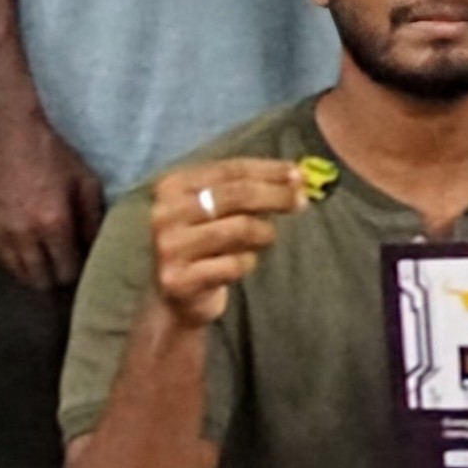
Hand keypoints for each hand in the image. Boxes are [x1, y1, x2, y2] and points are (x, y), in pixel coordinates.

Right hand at [0, 102, 107, 290]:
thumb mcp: (85, 182)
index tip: (81, 269)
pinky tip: (22, 251)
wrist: (9, 131)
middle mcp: (23, 235)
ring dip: (32, 273)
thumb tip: (97, 250)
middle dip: (54, 281)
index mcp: (53, 224)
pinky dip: (11, 260)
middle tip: (63, 272)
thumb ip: (93, 220)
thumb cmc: (52, 154)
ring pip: (16, 273)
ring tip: (44, 265)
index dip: (75, 275)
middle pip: (39, 281)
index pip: (65, 272)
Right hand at [136, 151, 310, 332]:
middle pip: (237, 195)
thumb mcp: (216, 210)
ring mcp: (170, 247)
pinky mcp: (180, 279)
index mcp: (172, 186)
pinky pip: (234, 264)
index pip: (229, 170)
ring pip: (240, 228)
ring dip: (263, 234)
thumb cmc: (204, 245)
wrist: (175, 296)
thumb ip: (247, 190)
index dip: (268, 170)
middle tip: (302, 201)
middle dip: (276, 195)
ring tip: (266, 238)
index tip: (299, 174)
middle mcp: (165, 213)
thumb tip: (295, 177)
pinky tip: (242, 264)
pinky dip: (248, 262)